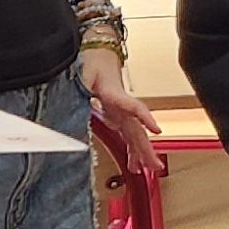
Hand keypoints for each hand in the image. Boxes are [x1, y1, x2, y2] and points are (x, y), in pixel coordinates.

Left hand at [80, 48, 159, 172]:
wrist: (99, 60)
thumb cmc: (92, 65)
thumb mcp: (82, 75)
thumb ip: (79, 86)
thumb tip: (71, 100)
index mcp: (115, 95)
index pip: (134, 106)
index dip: (146, 117)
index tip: (156, 129)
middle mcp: (122, 106)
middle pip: (137, 128)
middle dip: (147, 148)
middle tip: (154, 164)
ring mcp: (122, 112)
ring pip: (136, 134)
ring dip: (142, 152)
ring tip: (147, 168)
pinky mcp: (118, 116)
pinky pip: (128, 135)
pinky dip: (132, 149)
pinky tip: (134, 161)